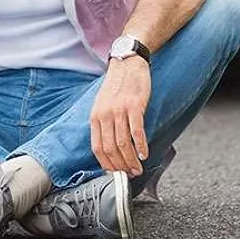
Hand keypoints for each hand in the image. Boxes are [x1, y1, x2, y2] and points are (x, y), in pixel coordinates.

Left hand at [89, 57, 150, 176]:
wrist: (127, 63)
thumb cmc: (117, 86)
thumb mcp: (103, 105)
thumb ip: (104, 124)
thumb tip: (110, 148)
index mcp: (95, 117)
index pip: (97, 148)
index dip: (106, 164)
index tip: (115, 174)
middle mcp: (104, 115)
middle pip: (110, 148)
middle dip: (120, 166)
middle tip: (131, 175)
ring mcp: (119, 110)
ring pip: (123, 143)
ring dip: (131, 160)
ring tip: (138, 168)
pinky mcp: (134, 105)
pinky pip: (137, 131)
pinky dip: (141, 146)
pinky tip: (144, 154)